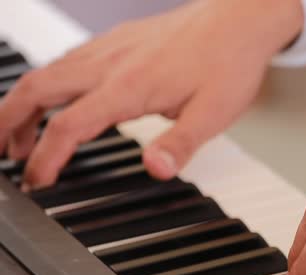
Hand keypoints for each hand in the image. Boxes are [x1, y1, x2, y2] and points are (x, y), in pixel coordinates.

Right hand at [0, 0, 302, 189]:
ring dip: (24, 103)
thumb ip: (180, 144)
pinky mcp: (118, 40)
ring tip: (19, 134)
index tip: (37, 182)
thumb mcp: (213, 114)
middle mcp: (110, 64)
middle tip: (2, 154)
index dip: (45, 158)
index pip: (69, 126)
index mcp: (128, 87)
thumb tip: (156, 169)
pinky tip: (57, 97)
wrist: (240, 18)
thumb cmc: (229, 62)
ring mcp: (111, 48)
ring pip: (48, 72)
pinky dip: (48, 83)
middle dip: (8, 123)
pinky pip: (68, 60)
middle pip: (36, 90)